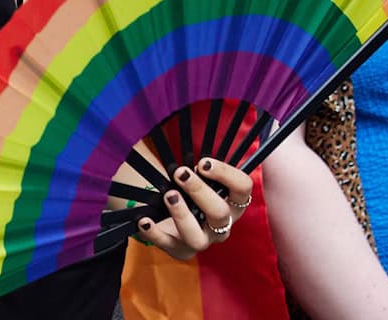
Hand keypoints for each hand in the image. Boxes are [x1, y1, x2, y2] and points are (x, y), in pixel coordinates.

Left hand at [134, 158, 253, 259]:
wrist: (170, 216)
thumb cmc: (189, 189)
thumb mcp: (198, 175)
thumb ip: (198, 164)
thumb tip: (183, 135)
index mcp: (233, 203)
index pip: (243, 189)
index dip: (227, 174)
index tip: (203, 162)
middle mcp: (222, 225)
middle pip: (220, 212)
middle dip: (200, 191)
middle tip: (181, 174)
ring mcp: (203, 241)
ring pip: (198, 238)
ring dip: (182, 215)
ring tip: (168, 195)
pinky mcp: (181, 251)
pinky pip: (168, 246)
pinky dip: (154, 234)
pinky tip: (144, 220)